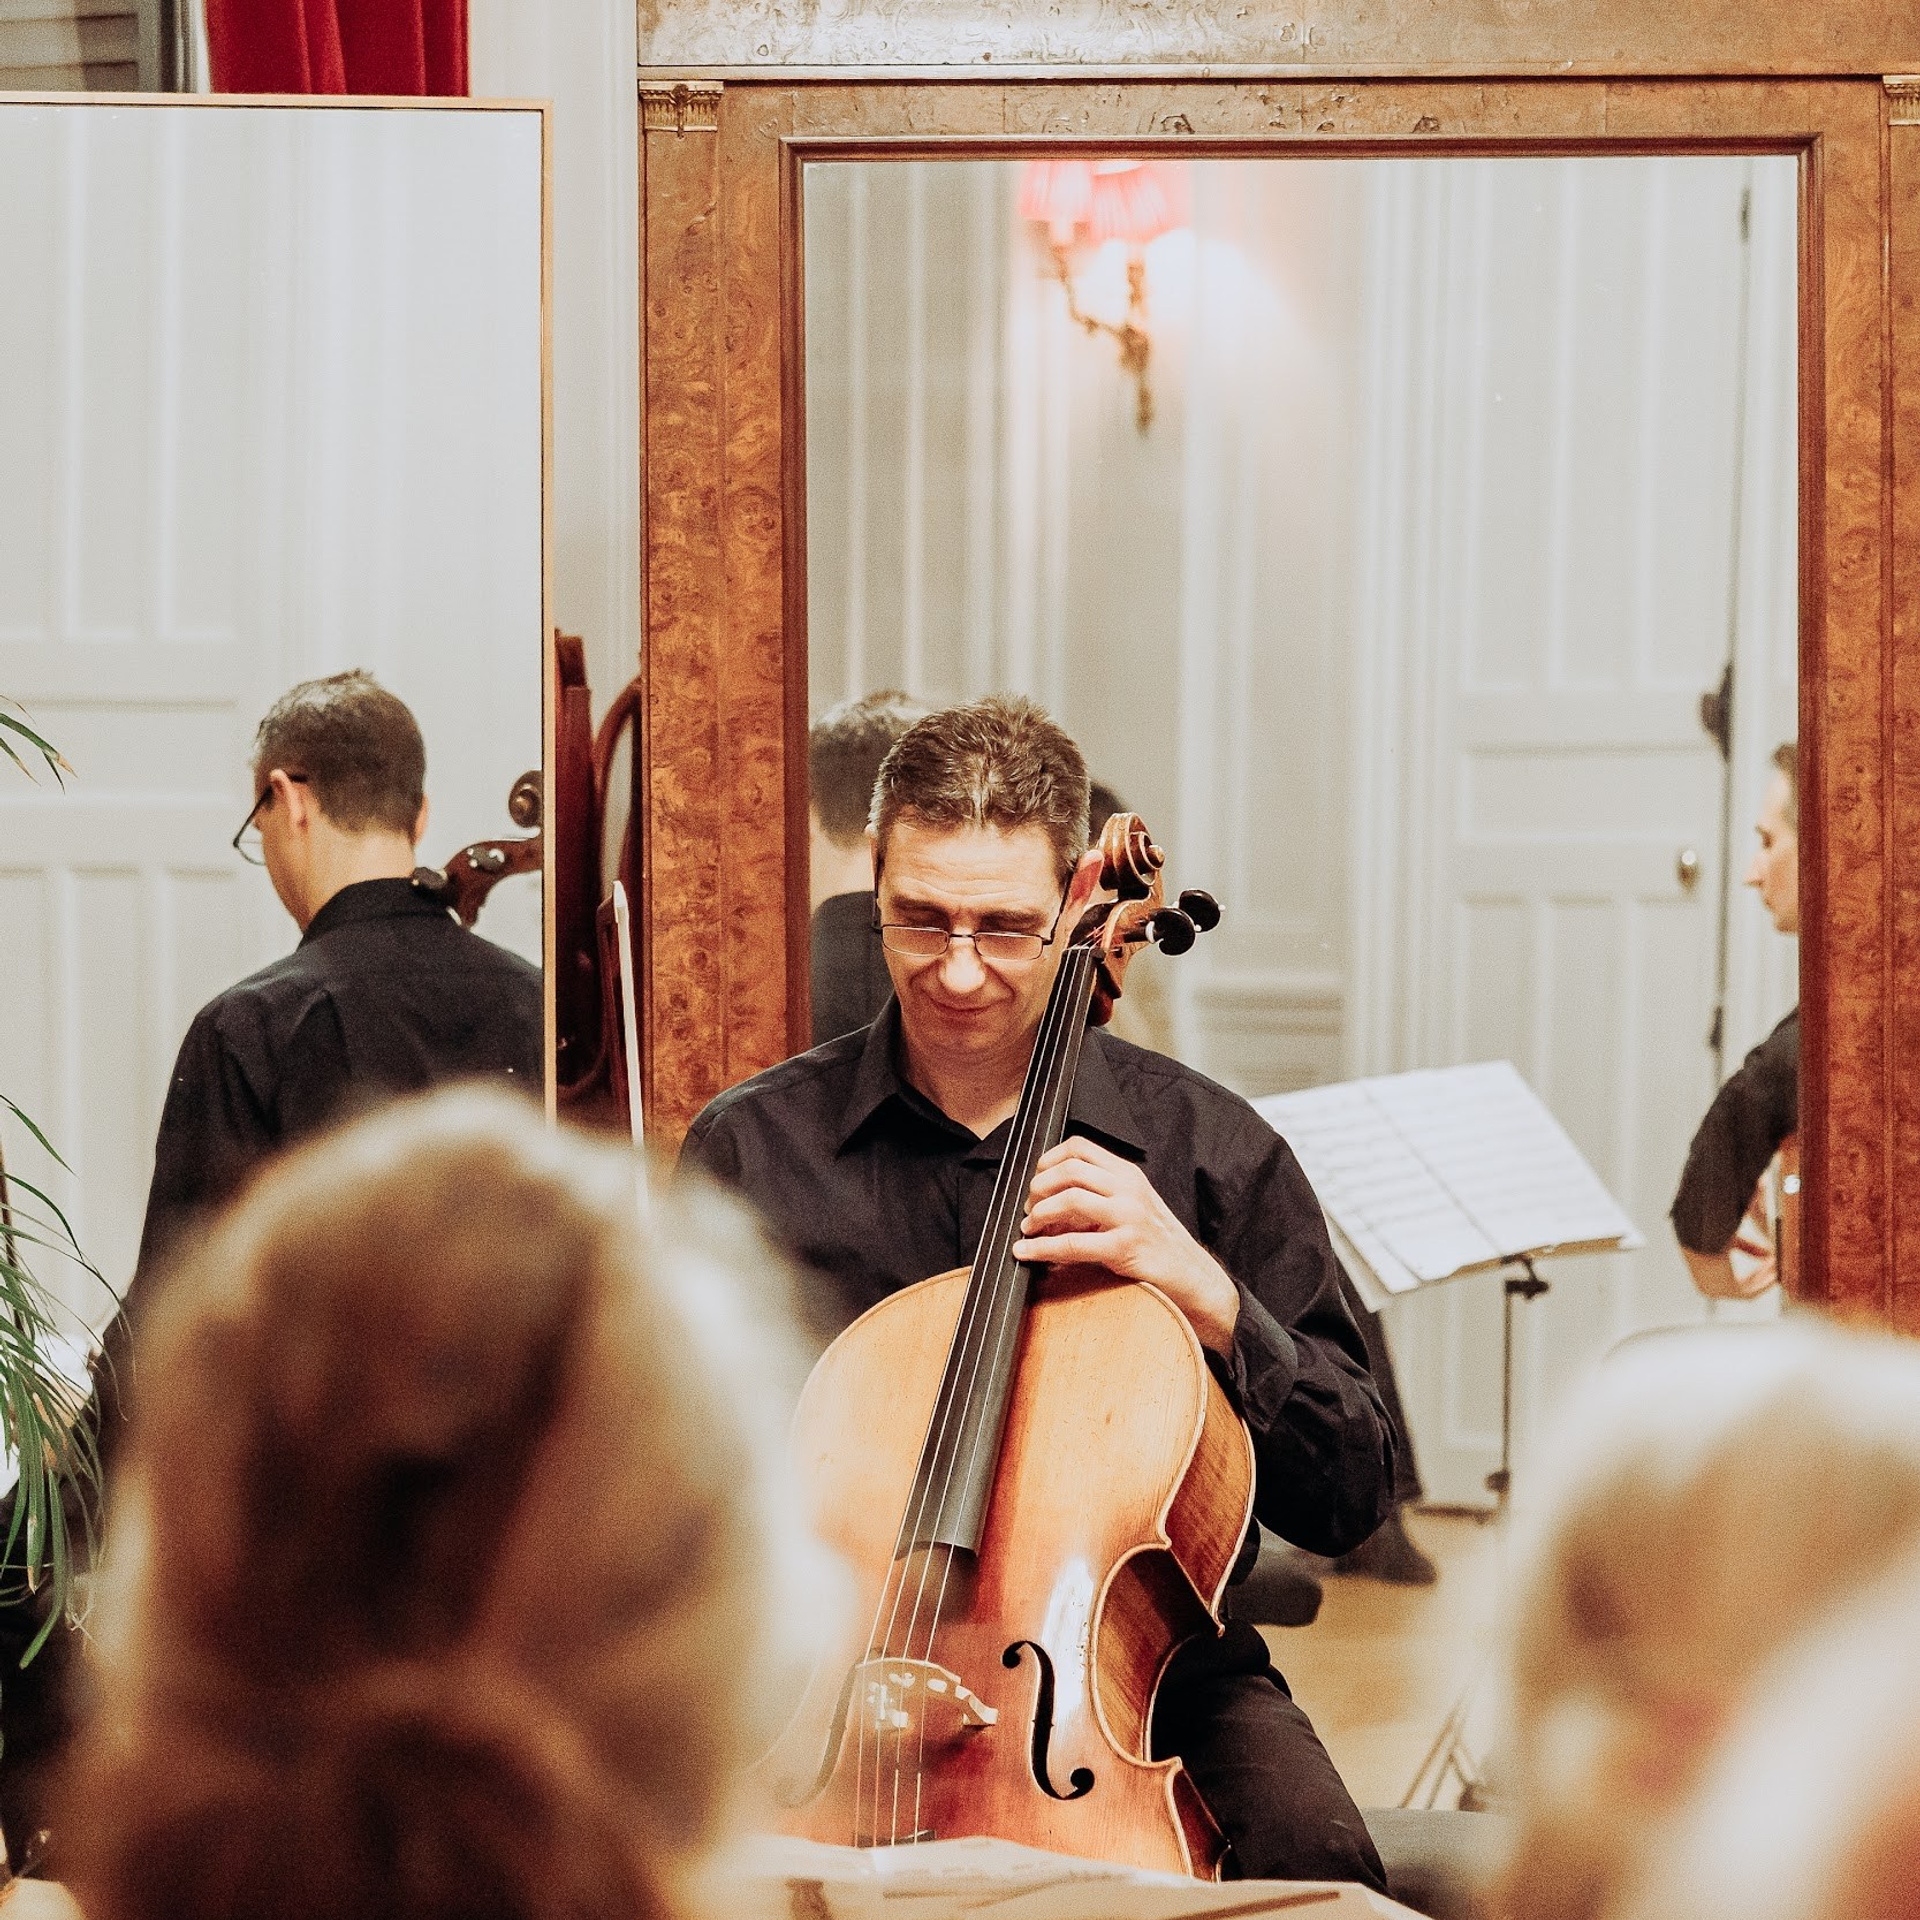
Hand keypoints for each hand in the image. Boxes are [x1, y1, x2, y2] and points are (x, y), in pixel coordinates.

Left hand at [1013, 1136, 1240, 1355]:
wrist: (1192, 1275)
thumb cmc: (1157, 1242)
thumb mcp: (1131, 1206)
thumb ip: (1098, 1196)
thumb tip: (1048, 1201)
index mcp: (1127, 1173)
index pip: (1079, 1147)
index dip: (1048, 1161)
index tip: (1035, 1182)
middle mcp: (1128, 1188)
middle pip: (1070, 1170)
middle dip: (1038, 1189)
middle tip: (1028, 1209)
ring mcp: (1128, 1216)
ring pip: (1070, 1200)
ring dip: (1039, 1215)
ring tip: (1028, 1229)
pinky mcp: (1124, 1247)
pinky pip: (1073, 1244)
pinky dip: (1042, 1248)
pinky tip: (1027, 1253)